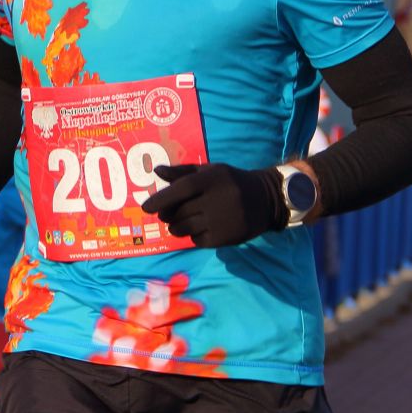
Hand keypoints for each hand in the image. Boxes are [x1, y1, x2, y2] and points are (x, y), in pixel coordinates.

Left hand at [141, 163, 287, 247]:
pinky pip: (198, 240)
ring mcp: (222, 220)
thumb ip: (182, 172)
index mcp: (212, 179)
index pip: (181, 189)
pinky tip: (202, 228)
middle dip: (167, 215)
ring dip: (176, 227)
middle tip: (167, 214)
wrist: (265, 199)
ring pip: (185, 228)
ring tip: (181, 222)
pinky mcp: (226, 238)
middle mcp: (218, 199)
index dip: (161, 198)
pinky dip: (194, 236)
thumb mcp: (209, 171)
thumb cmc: (230, 182)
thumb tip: (157, 171)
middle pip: (179, 212)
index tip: (146, 207)